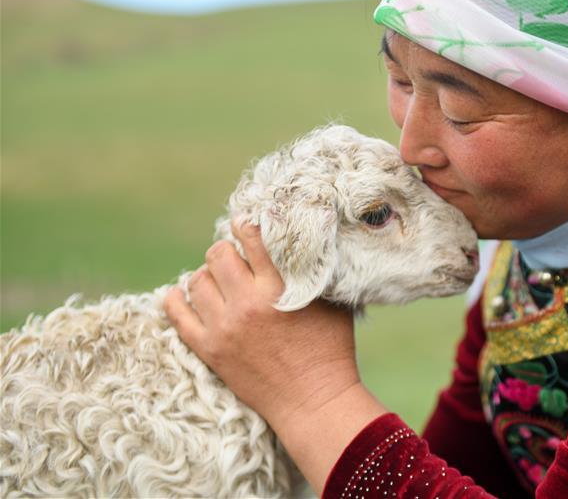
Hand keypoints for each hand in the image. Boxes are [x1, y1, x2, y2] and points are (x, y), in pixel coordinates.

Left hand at [164, 221, 387, 492]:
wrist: (313, 401)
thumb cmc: (330, 350)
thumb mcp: (332, 302)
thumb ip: (316, 271)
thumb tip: (309, 240)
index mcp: (279, 288)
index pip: (251, 238)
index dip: (246, 226)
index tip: (246, 225)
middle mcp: (247, 303)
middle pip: (218, 254)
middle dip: (226, 250)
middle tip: (235, 257)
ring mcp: (224, 327)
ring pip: (197, 280)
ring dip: (207, 274)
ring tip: (219, 280)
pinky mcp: (209, 349)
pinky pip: (177, 314)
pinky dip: (175, 299)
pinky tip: (182, 294)